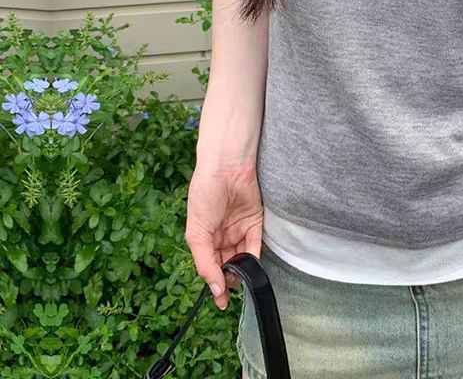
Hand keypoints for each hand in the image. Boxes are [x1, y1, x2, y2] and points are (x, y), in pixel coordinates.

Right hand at [185, 159, 262, 309]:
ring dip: (242, 270)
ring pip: (242, 257)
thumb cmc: (205, 195)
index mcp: (204, 237)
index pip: (210, 266)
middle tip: (231, 290)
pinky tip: (252, 266)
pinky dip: (254, 256)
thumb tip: (215, 290)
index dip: (215, 284)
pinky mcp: (255, 221)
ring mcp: (239, 228)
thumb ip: (205, 263)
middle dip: (230, 279)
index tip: (221, 303)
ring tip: (240, 279)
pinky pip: (255, 244)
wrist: (226, 168)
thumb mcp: (197, 233)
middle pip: (227, 264)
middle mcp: (222, 235)